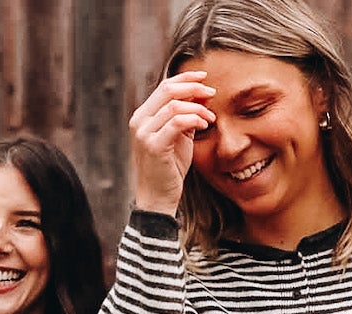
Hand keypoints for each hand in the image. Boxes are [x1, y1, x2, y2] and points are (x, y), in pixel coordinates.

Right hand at [129, 70, 215, 214]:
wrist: (157, 198)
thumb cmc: (168, 169)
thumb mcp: (180, 137)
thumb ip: (187, 115)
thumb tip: (202, 94)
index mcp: (143, 116)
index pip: (164, 86)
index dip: (185, 78)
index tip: (204, 77)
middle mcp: (139, 121)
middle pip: (168, 90)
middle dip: (193, 87)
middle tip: (212, 93)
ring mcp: (143, 133)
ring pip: (174, 105)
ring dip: (197, 107)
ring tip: (210, 118)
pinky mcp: (153, 145)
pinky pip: (177, 122)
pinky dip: (194, 119)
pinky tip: (204, 125)